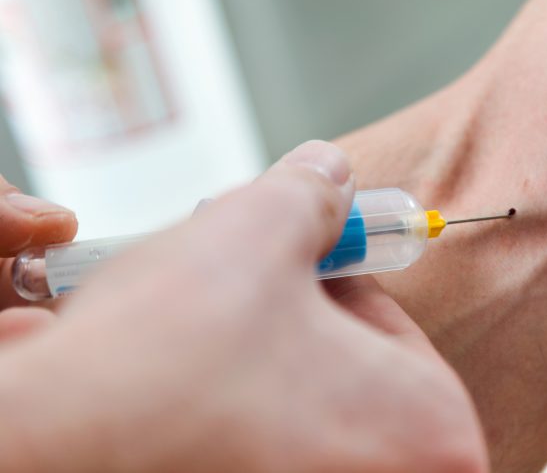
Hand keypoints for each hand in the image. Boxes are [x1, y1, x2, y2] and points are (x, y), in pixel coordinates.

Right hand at [0, 141, 487, 472]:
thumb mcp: (258, 231)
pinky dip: (235, 404)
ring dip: (263, 352)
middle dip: (298, 315)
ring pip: (304, 405)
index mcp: (429, 431)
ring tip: (208, 324)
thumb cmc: (172, 354)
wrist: (51, 442)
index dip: (337, 278)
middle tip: (246, 287)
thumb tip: (329, 171)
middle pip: (352, 372)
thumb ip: (312, 192)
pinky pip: (265, 441)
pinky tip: (186, 376)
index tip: (292, 260)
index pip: (399, 329)